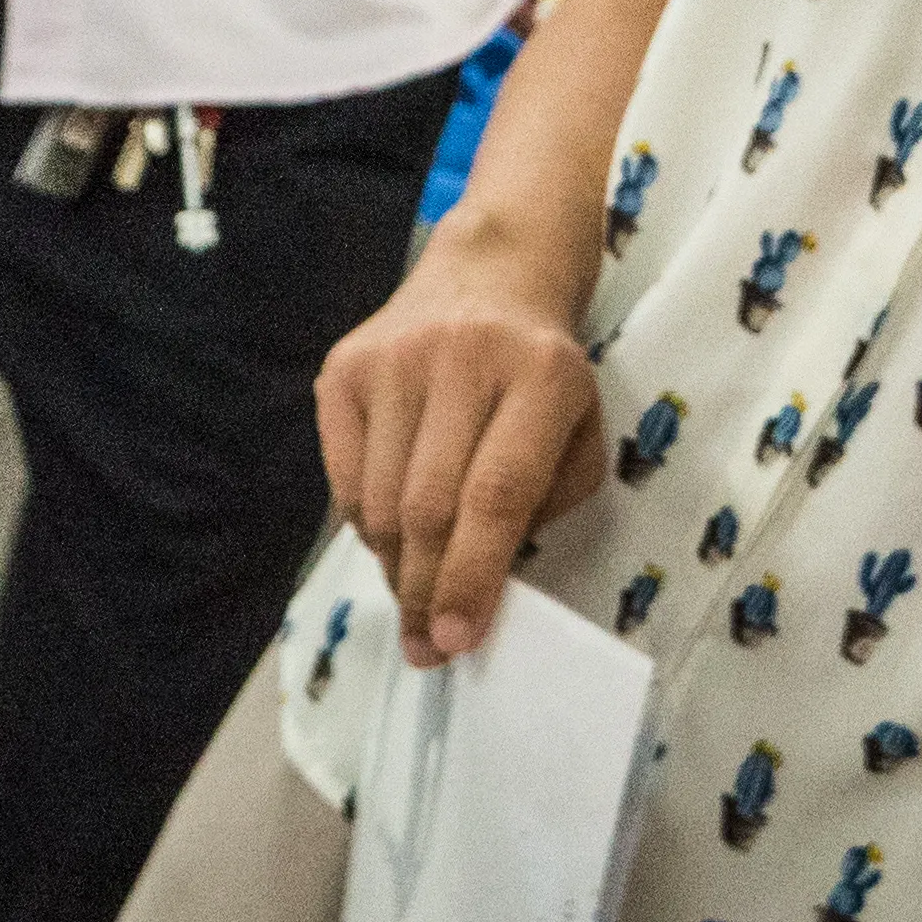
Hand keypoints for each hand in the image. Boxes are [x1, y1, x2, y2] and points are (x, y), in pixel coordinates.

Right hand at [316, 220, 608, 665]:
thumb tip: (480, 586)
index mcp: (542, 375)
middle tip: (429, 646)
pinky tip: (391, 539)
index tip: (459, 640)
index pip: (497, 494)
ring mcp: (394, 358)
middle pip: (429, 506)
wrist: (489, 275)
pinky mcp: (344, 366)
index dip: (474, 576)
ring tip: (415, 594)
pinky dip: (365, 527)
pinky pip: (342, 478)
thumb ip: (544, 506)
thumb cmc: (544, 375)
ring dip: (395, 568)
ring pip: (377, 501)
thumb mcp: (579, 431)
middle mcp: (463, 358)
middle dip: (427, 592)